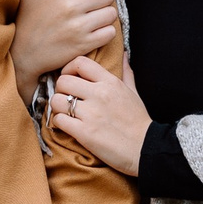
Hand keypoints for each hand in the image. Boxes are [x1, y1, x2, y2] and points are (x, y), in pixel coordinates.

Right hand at [11, 0, 120, 98]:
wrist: (22, 56)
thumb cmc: (26, 20)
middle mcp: (71, 6)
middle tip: (92, 3)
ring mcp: (79, 27)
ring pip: (111, 12)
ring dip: (105, 15)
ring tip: (94, 17)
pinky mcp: (84, 44)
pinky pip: (110, 32)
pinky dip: (105, 32)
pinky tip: (94, 31)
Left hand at [48, 53, 151, 176]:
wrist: (146, 148)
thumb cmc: (139, 121)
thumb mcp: (134, 92)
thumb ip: (126, 73)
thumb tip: (125, 54)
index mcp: (110, 82)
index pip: (80, 63)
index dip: (69, 68)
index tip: (70, 78)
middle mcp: (99, 94)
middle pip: (63, 81)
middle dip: (60, 90)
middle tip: (66, 98)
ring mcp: (91, 114)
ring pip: (57, 100)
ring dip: (57, 107)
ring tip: (65, 113)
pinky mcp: (84, 133)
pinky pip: (58, 120)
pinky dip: (59, 123)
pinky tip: (68, 126)